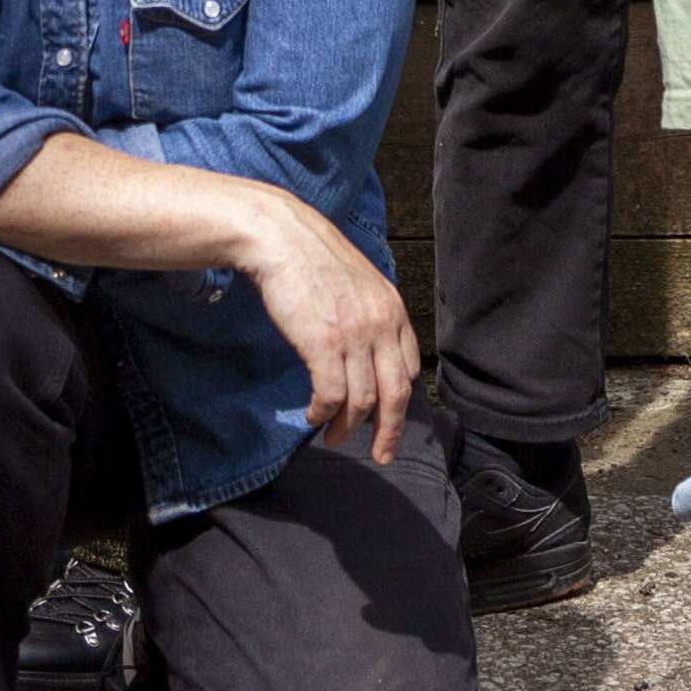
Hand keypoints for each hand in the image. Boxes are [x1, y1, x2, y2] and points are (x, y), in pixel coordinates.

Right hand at [234, 189, 418, 464]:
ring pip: (363, 401)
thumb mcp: (358, 283)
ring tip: (333, 437)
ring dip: (347, 428)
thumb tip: (369, 354)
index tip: (387, 420)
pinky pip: (331, 396)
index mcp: (393, 309)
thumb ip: (371, 316)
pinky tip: (314, 416)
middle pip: (396, 395)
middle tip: (380, 454)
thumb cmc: (312, 259)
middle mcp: (381, 324)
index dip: (399, 401)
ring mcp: (354, 334)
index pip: (409, 370)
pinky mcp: (322, 343)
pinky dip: (323, 414)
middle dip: (388, 431)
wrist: (281, 237)